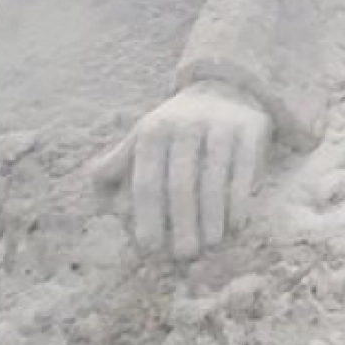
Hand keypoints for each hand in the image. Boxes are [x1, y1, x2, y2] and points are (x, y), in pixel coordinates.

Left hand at [92, 81, 271, 259]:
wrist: (225, 90)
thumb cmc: (177, 129)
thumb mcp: (144, 138)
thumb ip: (117, 162)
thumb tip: (95, 187)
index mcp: (153, 130)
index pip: (147, 178)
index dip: (147, 214)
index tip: (149, 246)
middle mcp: (185, 124)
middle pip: (180, 181)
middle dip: (181, 221)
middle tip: (183, 254)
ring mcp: (220, 124)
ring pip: (213, 176)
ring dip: (211, 214)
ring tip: (211, 244)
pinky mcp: (250, 128)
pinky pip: (244, 168)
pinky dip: (240, 198)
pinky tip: (237, 224)